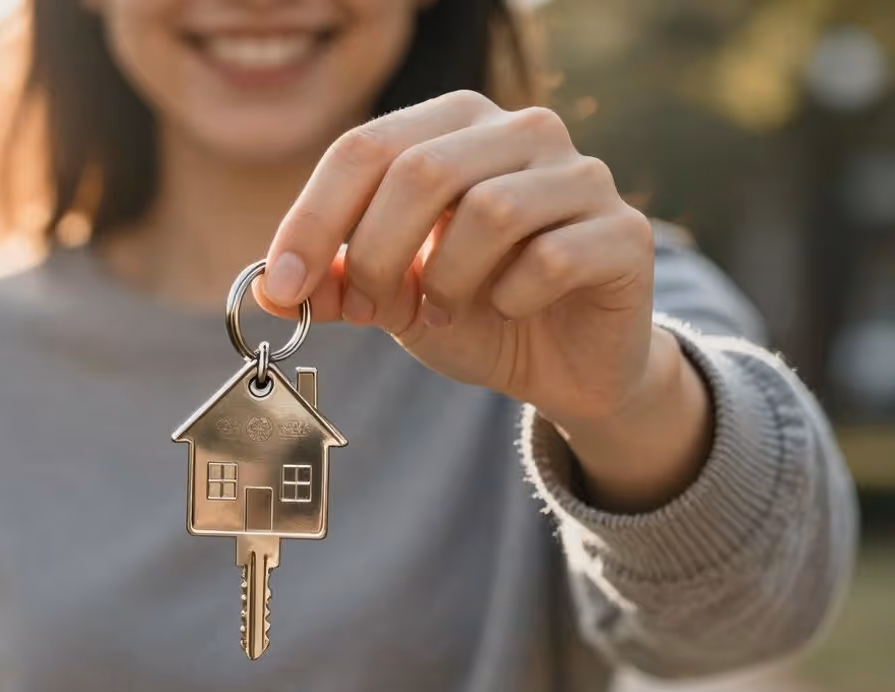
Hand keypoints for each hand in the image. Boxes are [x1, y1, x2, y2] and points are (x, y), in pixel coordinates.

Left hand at [255, 90, 657, 425]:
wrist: (566, 363)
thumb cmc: (474, 308)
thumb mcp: (388, 295)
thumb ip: (333, 280)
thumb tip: (270, 288)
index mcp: (453, 125)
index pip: (364, 148)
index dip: (312, 219)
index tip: (282, 286)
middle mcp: (521, 129)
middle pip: (420, 171)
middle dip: (375, 254)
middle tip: (369, 309)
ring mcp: (581, 175)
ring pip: (487, 211)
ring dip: (446, 281)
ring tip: (445, 310)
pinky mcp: (625, 232)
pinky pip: (550, 258)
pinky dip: (510, 299)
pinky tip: (509, 310)